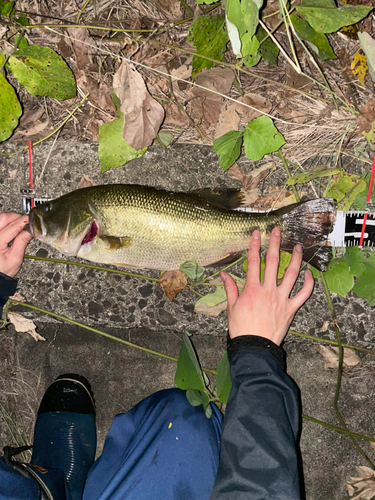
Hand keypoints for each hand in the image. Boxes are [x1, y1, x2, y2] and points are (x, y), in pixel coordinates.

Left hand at [0, 212, 31, 277]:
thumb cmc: (3, 270)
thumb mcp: (16, 258)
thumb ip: (22, 242)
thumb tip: (31, 230)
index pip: (13, 226)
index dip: (24, 222)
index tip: (33, 221)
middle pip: (3, 217)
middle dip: (16, 217)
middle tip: (25, 222)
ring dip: (9, 217)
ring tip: (18, 224)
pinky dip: (3, 220)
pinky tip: (9, 225)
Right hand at [220, 227, 314, 345]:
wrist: (254, 347)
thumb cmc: (241, 328)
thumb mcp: (231, 307)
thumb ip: (230, 288)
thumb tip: (223, 274)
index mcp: (252, 289)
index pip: (252, 262)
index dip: (254, 246)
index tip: (256, 233)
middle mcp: (268, 290)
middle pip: (273, 262)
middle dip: (275, 244)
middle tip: (277, 231)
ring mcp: (281, 299)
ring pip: (292, 275)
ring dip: (296, 259)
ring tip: (298, 247)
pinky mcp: (291, 309)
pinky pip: (303, 294)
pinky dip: (308, 283)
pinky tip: (308, 273)